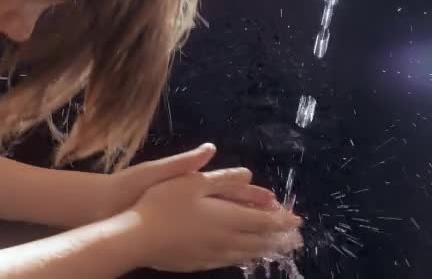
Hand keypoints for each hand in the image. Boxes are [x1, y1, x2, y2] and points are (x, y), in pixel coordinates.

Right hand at [127, 146, 302, 271]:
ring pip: (246, 254)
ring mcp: (212, 254)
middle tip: (295, 240)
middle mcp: (225, 239)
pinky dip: (244, 258)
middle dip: (279, 239)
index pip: (263, 220)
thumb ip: (221, 179)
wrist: (138, 238)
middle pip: (258, 240)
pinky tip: (243, 258)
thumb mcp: (191, 182)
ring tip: (277, 250)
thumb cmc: (162, 204)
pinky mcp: (199, 262)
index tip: (297, 221)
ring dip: (264, 250)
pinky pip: (229, 262)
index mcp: (226, 217)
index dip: (281, 220)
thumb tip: (248, 174)